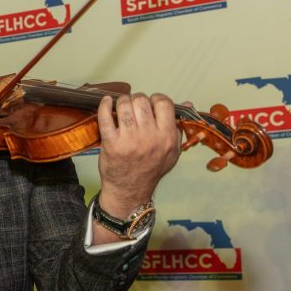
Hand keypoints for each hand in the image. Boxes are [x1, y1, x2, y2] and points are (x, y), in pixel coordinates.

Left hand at [96, 92, 180, 215]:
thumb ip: (179, 127)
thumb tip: (186, 104)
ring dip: (122, 101)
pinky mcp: (111, 143)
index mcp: (166, 138)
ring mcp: (129, 140)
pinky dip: (104, 106)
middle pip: (142, 101)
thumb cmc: (151, 170)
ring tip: (122, 106)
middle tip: (134, 106)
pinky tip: (106, 102)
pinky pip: (105, 117)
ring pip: (124, 105)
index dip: (157, 99)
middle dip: (137, 99)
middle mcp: (149, 137)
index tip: (151, 103)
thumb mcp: (173, 151)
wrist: (130, 190)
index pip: (164, 104)